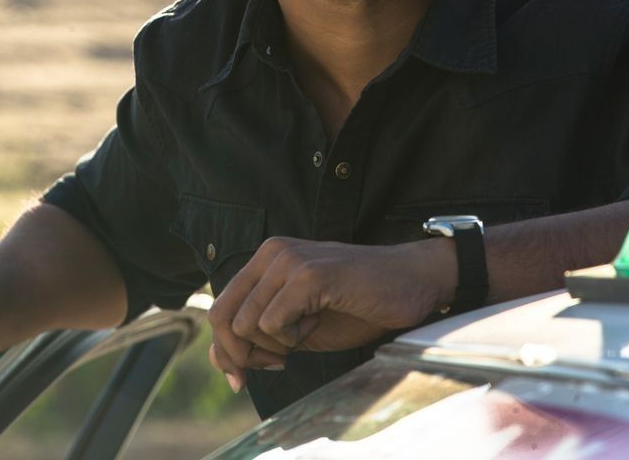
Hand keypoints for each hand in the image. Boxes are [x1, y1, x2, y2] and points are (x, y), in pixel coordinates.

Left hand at [207, 236, 454, 391]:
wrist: (410, 283)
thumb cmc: (357, 305)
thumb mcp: (299, 327)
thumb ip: (258, 338)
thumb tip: (218, 362)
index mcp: (266, 259)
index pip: (219, 309)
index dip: (226, 351)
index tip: (244, 377)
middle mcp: (271, 252)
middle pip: (223, 318)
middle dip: (246, 354)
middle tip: (282, 359)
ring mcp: (288, 260)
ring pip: (247, 324)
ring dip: (278, 343)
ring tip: (311, 326)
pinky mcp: (308, 274)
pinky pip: (273, 324)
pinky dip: (295, 337)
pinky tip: (321, 319)